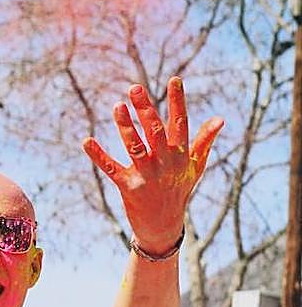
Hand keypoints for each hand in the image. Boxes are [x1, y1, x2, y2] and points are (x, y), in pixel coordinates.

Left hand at [82, 76, 222, 252]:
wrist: (163, 226)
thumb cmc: (178, 191)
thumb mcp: (194, 168)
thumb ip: (204, 142)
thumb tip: (219, 119)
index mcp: (180, 155)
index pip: (180, 123)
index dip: (177, 101)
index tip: (175, 79)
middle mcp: (165, 163)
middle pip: (156, 131)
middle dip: (146, 109)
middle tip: (134, 88)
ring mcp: (146, 175)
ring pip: (135, 147)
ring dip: (125, 127)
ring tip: (118, 106)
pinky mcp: (128, 187)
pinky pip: (111, 168)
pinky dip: (98, 155)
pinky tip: (87, 141)